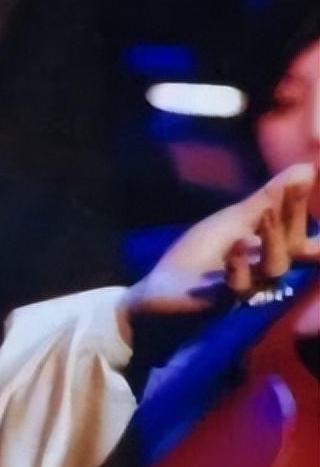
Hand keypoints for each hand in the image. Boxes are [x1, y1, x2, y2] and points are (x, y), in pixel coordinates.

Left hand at [121, 163, 319, 339]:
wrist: (162, 290)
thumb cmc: (201, 255)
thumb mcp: (234, 221)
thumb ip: (268, 199)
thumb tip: (307, 167)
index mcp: (268, 249)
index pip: (296, 229)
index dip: (299, 206)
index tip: (311, 171)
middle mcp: (265, 269)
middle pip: (291, 245)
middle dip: (292, 216)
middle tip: (291, 188)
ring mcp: (248, 286)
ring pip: (274, 267)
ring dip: (272, 240)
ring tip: (266, 216)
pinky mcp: (223, 299)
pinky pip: (239, 285)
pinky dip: (239, 265)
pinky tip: (236, 245)